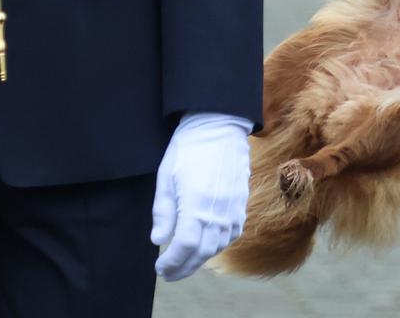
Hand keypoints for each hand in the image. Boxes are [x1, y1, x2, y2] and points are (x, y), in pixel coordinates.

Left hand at [151, 112, 251, 281]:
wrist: (219, 126)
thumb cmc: (188, 149)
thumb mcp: (166, 178)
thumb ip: (163, 211)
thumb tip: (159, 239)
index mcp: (196, 203)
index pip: (185, 246)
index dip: (172, 262)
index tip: (159, 267)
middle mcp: (218, 209)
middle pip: (203, 252)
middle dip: (184, 267)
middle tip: (169, 273)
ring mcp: (233, 206)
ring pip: (219, 245)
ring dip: (201, 258)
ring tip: (185, 262)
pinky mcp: (241, 201)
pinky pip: (233, 232)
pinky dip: (218, 244)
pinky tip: (207, 244)